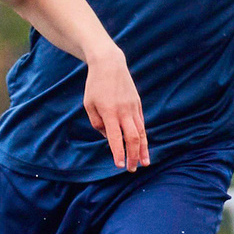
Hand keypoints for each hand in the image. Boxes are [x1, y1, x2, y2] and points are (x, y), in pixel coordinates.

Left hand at [84, 50, 150, 170]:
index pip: (116, 137)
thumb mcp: (89, 104)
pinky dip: (143, 137)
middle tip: (132, 169)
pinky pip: (141, 124)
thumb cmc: (95, 85)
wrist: (110, 64)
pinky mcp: (138, 104)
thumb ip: (97, 123)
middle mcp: (124, 111)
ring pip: (141, 132)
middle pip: (133, 138)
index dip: (118, 153)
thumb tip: (109, 137)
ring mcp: (133, 108)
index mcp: (109, 112)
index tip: (120, 165)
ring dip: (143, 150)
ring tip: (145, 163)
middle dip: (134, 155)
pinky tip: (143, 147)